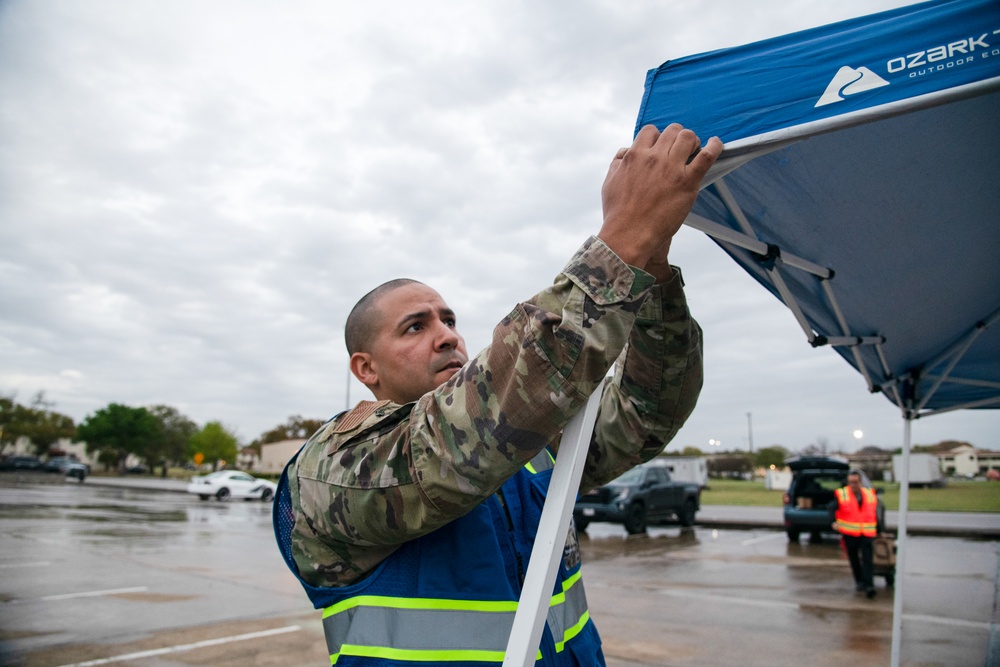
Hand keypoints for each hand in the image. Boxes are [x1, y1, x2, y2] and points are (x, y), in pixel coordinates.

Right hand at [598, 124, 721, 269]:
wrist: (629, 235)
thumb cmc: (618, 213)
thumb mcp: (609, 182)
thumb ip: (617, 163)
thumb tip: (625, 151)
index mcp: (635, 155)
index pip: (650, 131)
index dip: (658, 137)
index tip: (661, 146)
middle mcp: (654, 157)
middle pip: (672, 131)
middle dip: (677, 137)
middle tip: (680, 149)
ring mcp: (672, 168)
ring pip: (689, 137)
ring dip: (693, 141)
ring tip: (695, 150)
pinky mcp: (688, 182)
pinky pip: (707, 156)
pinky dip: (714, 146)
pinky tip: (715, 144)